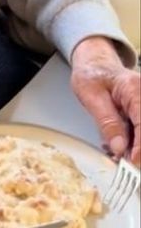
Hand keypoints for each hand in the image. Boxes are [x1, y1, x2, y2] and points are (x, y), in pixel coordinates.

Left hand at [70, 36, 139, 164]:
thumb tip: (118, 146)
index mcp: (135, 90)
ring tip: (115, 155)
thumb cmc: (92, 75)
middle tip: (122, 163)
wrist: (94, 64)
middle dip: (137, 149)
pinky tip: (116, 146)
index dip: (140, 146)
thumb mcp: (91, 96)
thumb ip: (106, 121)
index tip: (132, 161)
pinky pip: (139, 130)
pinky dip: (130, 142)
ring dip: (132, 147)